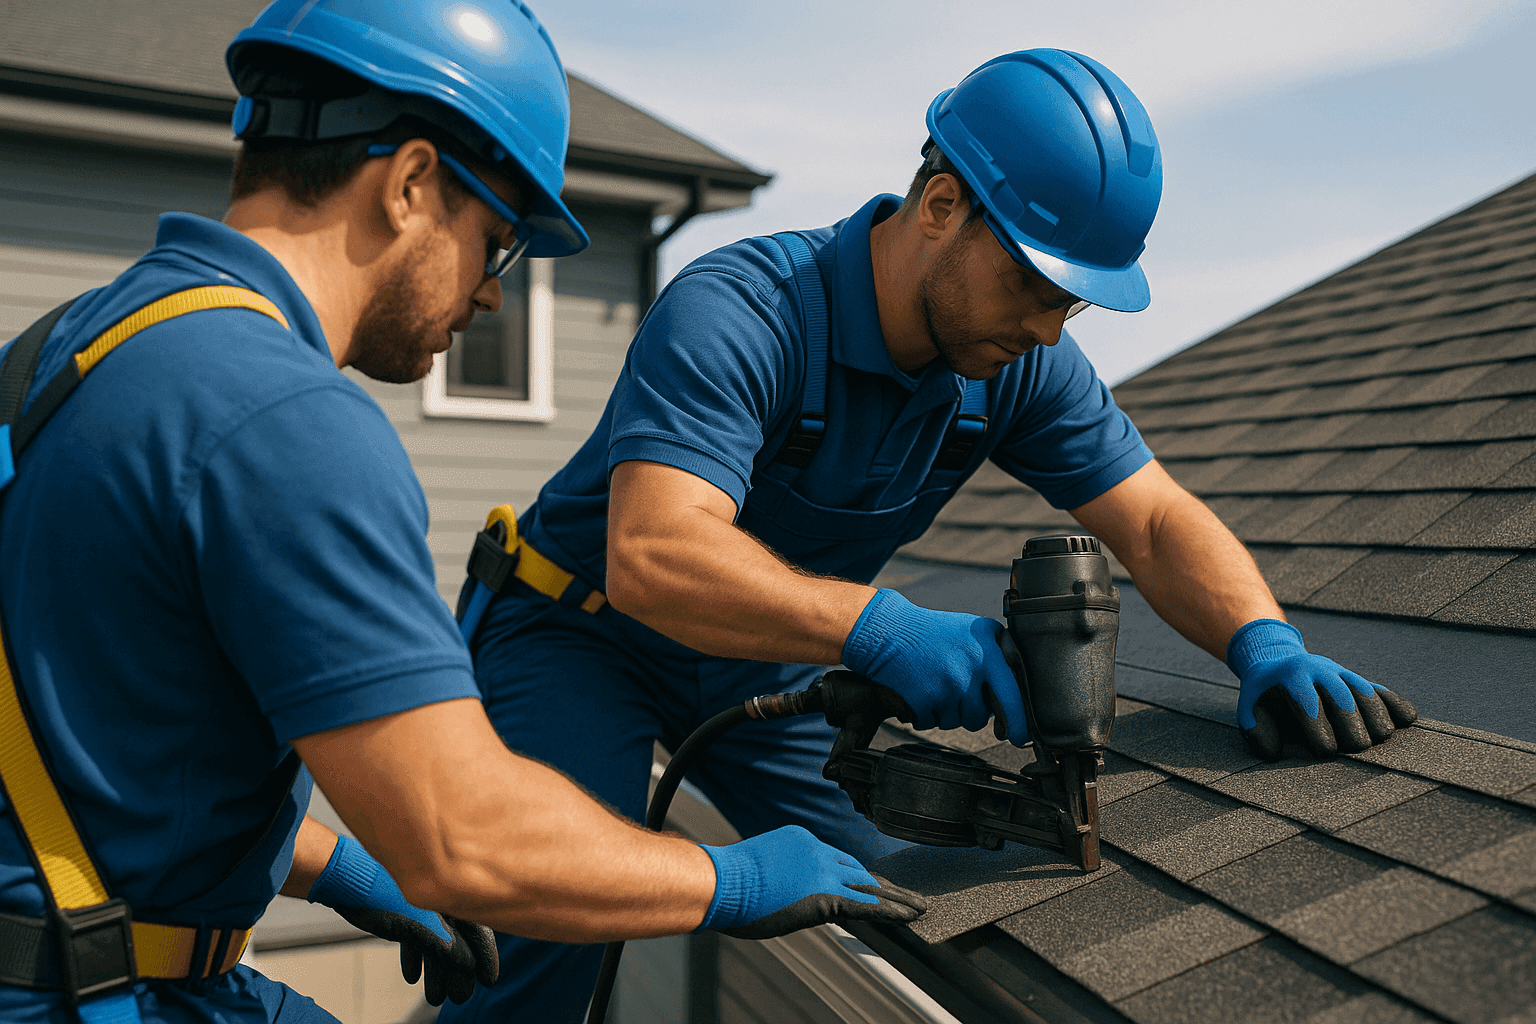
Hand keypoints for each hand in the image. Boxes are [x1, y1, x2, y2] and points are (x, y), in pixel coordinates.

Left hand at [308, 835, 498, 1004]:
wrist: (346, 875)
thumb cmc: (384, 893)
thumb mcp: (419, 925)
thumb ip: (446, 946)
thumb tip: (469, 966)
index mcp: (453, 896)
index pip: (479, 929)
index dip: (485, 957)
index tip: (487, 981)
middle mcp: (442, 900)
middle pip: (458, 940)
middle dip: (459, 972)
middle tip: (459, 996)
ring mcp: (422, 906)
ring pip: (436, 942)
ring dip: (436, 971)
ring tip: (434, 997)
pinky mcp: (403, 911)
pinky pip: (416, 938)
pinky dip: (415, 958)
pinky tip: (411, 976)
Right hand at [697, 826, 926, 939]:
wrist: (720, 882)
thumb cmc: (725, 882)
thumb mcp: (760, 869)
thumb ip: (782, 875)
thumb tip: (786, 892)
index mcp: (800, 839)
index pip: (836, 859)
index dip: (856, 875)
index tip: (869, 883)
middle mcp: (817, 850)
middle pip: (858, 869)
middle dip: (883, 883)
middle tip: (905, 893)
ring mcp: (823, 871)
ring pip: (870, 885)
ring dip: (898, 898)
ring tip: (919, 907)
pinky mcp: (827, 895)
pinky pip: (868, 904)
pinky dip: (892, 911)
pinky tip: (909, 917)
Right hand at [842, 589, 1027, 739]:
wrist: (890, 630)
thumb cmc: (932, 631)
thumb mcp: (975, 628)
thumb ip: (1000, 650)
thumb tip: (1018, 682)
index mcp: (987, 652)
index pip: (1012, 697)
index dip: (1019, 724)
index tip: (1020, 738)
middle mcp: (970, 669)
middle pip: (979, 718)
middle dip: (969, 714)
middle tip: (957, 694)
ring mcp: (946, 686)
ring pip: (955, 723)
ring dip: (946, 713)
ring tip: (936, 687)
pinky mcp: (923, 700)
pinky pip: (931, 724)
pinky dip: (925, 715)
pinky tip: (921, 692)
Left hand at [1227, 619, 1416, 760]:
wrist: (1277, 659)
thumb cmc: (1264, 692)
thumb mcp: (1249, 705)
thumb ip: (1255, 729)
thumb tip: (1273, 754)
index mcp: (1291, 675)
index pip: (1306, 701)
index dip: (1317, 727)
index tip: (1325, 752)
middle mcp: (1320, 670)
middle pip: (1341, 695)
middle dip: (1350, 722)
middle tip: (1355, 748)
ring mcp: (1341, 672)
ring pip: (1364, 690)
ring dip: (1376, 714)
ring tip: (1382, 737)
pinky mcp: (1356, 679)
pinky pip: (1379, 688)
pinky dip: (1394, 703)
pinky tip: (1408, 719)